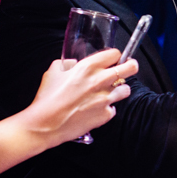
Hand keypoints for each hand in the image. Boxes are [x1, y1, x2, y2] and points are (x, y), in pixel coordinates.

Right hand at [22, 50, 136, 147]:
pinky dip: (107, 108)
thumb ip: (67, 64)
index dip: (115, 56)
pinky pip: (113, 108)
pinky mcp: (105, 115)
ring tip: (110, 92)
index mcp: (88, 67)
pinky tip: (96, 109)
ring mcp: (105, 99)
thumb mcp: (53, 71)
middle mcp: (100, 81)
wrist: (45, 124)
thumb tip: (75, 64)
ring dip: (120, 89)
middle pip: (130, 68)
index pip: (115, 54)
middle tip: (129, 68)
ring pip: (126, 89)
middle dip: (131, 66)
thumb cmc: (47, 98)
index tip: (114, 60)